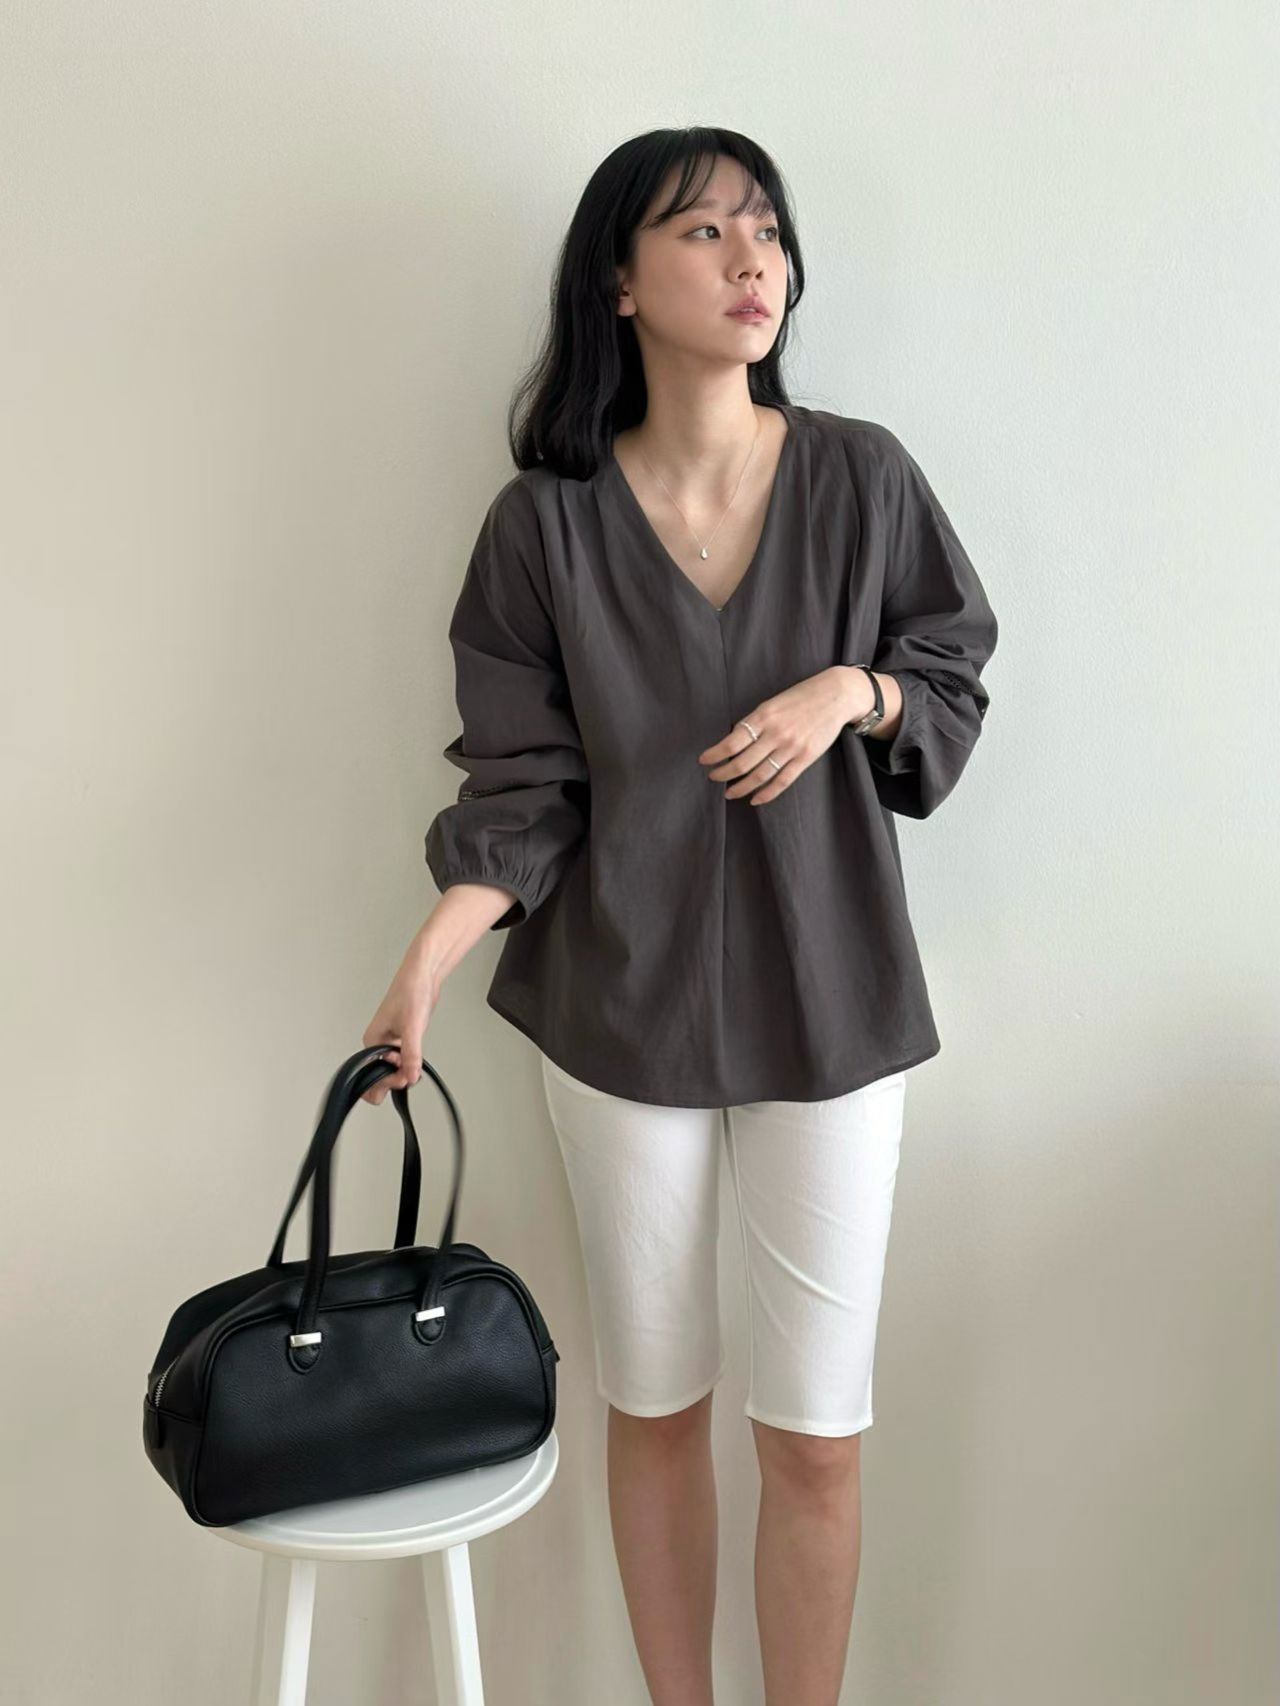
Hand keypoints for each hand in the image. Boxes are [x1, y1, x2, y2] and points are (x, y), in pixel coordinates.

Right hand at [359, 956, 441, 1104]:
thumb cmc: (410, 992)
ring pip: (392, 1071)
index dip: (387, 1082)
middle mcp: (378, 1044)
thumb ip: (411, 1054)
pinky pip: (402, 1062)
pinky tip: (416, 1058)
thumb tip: (411, 1076)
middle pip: (379, 1078)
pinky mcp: (402, 1040)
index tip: (404, 1077)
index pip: (370, 1077)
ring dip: (403, 1072)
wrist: (422, 976)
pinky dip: (409, 1064)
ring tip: (414, 1063)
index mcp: (372, 1042)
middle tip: (410, 1073)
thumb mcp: (412, 1027)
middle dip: (395, 1079)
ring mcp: (389, 1043)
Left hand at [697, 665, 872, 805]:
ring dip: (740, 787)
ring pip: (759, 776)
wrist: (836, 695)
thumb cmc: (801, 696)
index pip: (732, 742)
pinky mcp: (805, 758)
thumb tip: (734, 741)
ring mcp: (791, 748)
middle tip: (713, 777)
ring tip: (729, 793)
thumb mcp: (772, 702)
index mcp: (763, 716)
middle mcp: (775, 734)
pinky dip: (766, 794)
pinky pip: (782, 781)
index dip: (715, 755)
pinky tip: (754, 799)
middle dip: (723, 774)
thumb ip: (755, 721)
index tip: (704, 761)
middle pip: (742, 763)